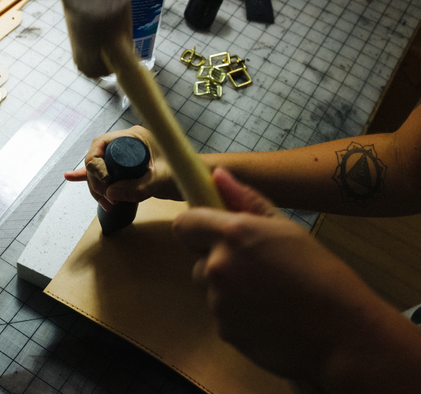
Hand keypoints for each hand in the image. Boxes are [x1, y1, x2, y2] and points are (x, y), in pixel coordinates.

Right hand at [64, 126, 180, 210]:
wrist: (195, 179)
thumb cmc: (184, 173)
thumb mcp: (161, 181)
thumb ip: (137, 188)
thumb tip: (110, 194)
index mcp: (134, 136)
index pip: (101, 144)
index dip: (95, 164)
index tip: (105, 184)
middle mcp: (127, 143)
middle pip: (97, 158)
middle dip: (95, 180)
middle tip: (107, 199)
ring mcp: (125, 156)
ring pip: (99, 169)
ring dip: (97, 186)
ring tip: (106, 203)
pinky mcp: (126, 168)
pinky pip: (104, 170)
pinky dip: (89, 176)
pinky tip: (71, 177)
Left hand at [172, 168, 420, 390]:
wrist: (342, 333)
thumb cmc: (321, 273)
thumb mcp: (287, 229)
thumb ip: (246, 201)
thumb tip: (217, 175)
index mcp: (233, 234)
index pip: (184, 224)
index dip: (195, 228)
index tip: (211, 233)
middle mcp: (218, 266)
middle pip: (198, 260)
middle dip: (217, 261)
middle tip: (256, 268)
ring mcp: (218, 303)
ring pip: (211, 290)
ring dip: (228, 290)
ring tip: (268, 295)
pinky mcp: (224, 331)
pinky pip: (222, 316)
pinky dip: (238, 316)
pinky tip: (269, 316)